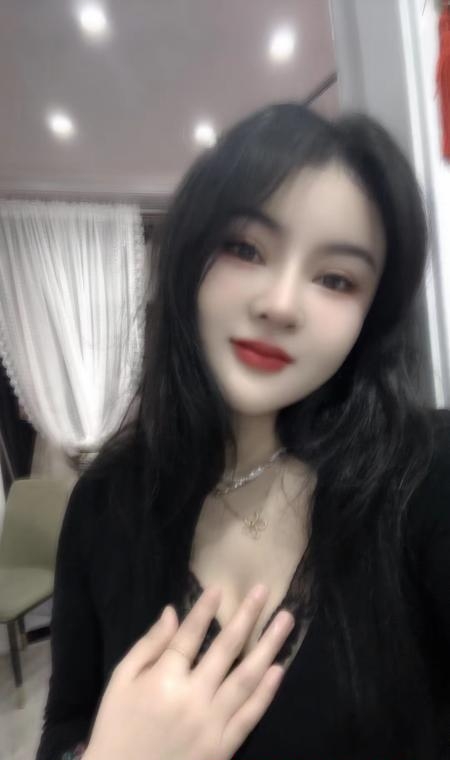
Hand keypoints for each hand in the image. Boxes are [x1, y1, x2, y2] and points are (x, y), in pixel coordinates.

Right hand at [83, 583, 294, 759]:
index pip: (190, 635)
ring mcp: (211, 724)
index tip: (221, 587)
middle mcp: (192, 698)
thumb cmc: (117, 729)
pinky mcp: (223, 748)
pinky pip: (250, 715)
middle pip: (226, 649)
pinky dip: (266, 692)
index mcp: (163, 680)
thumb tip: (171, 612)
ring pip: (247, 677)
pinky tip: (279, 668)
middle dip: (247, 616)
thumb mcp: (120, 683)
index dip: (205, 609)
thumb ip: (148, 646)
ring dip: (269, 646)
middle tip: (264, 591)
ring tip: (286, 620)